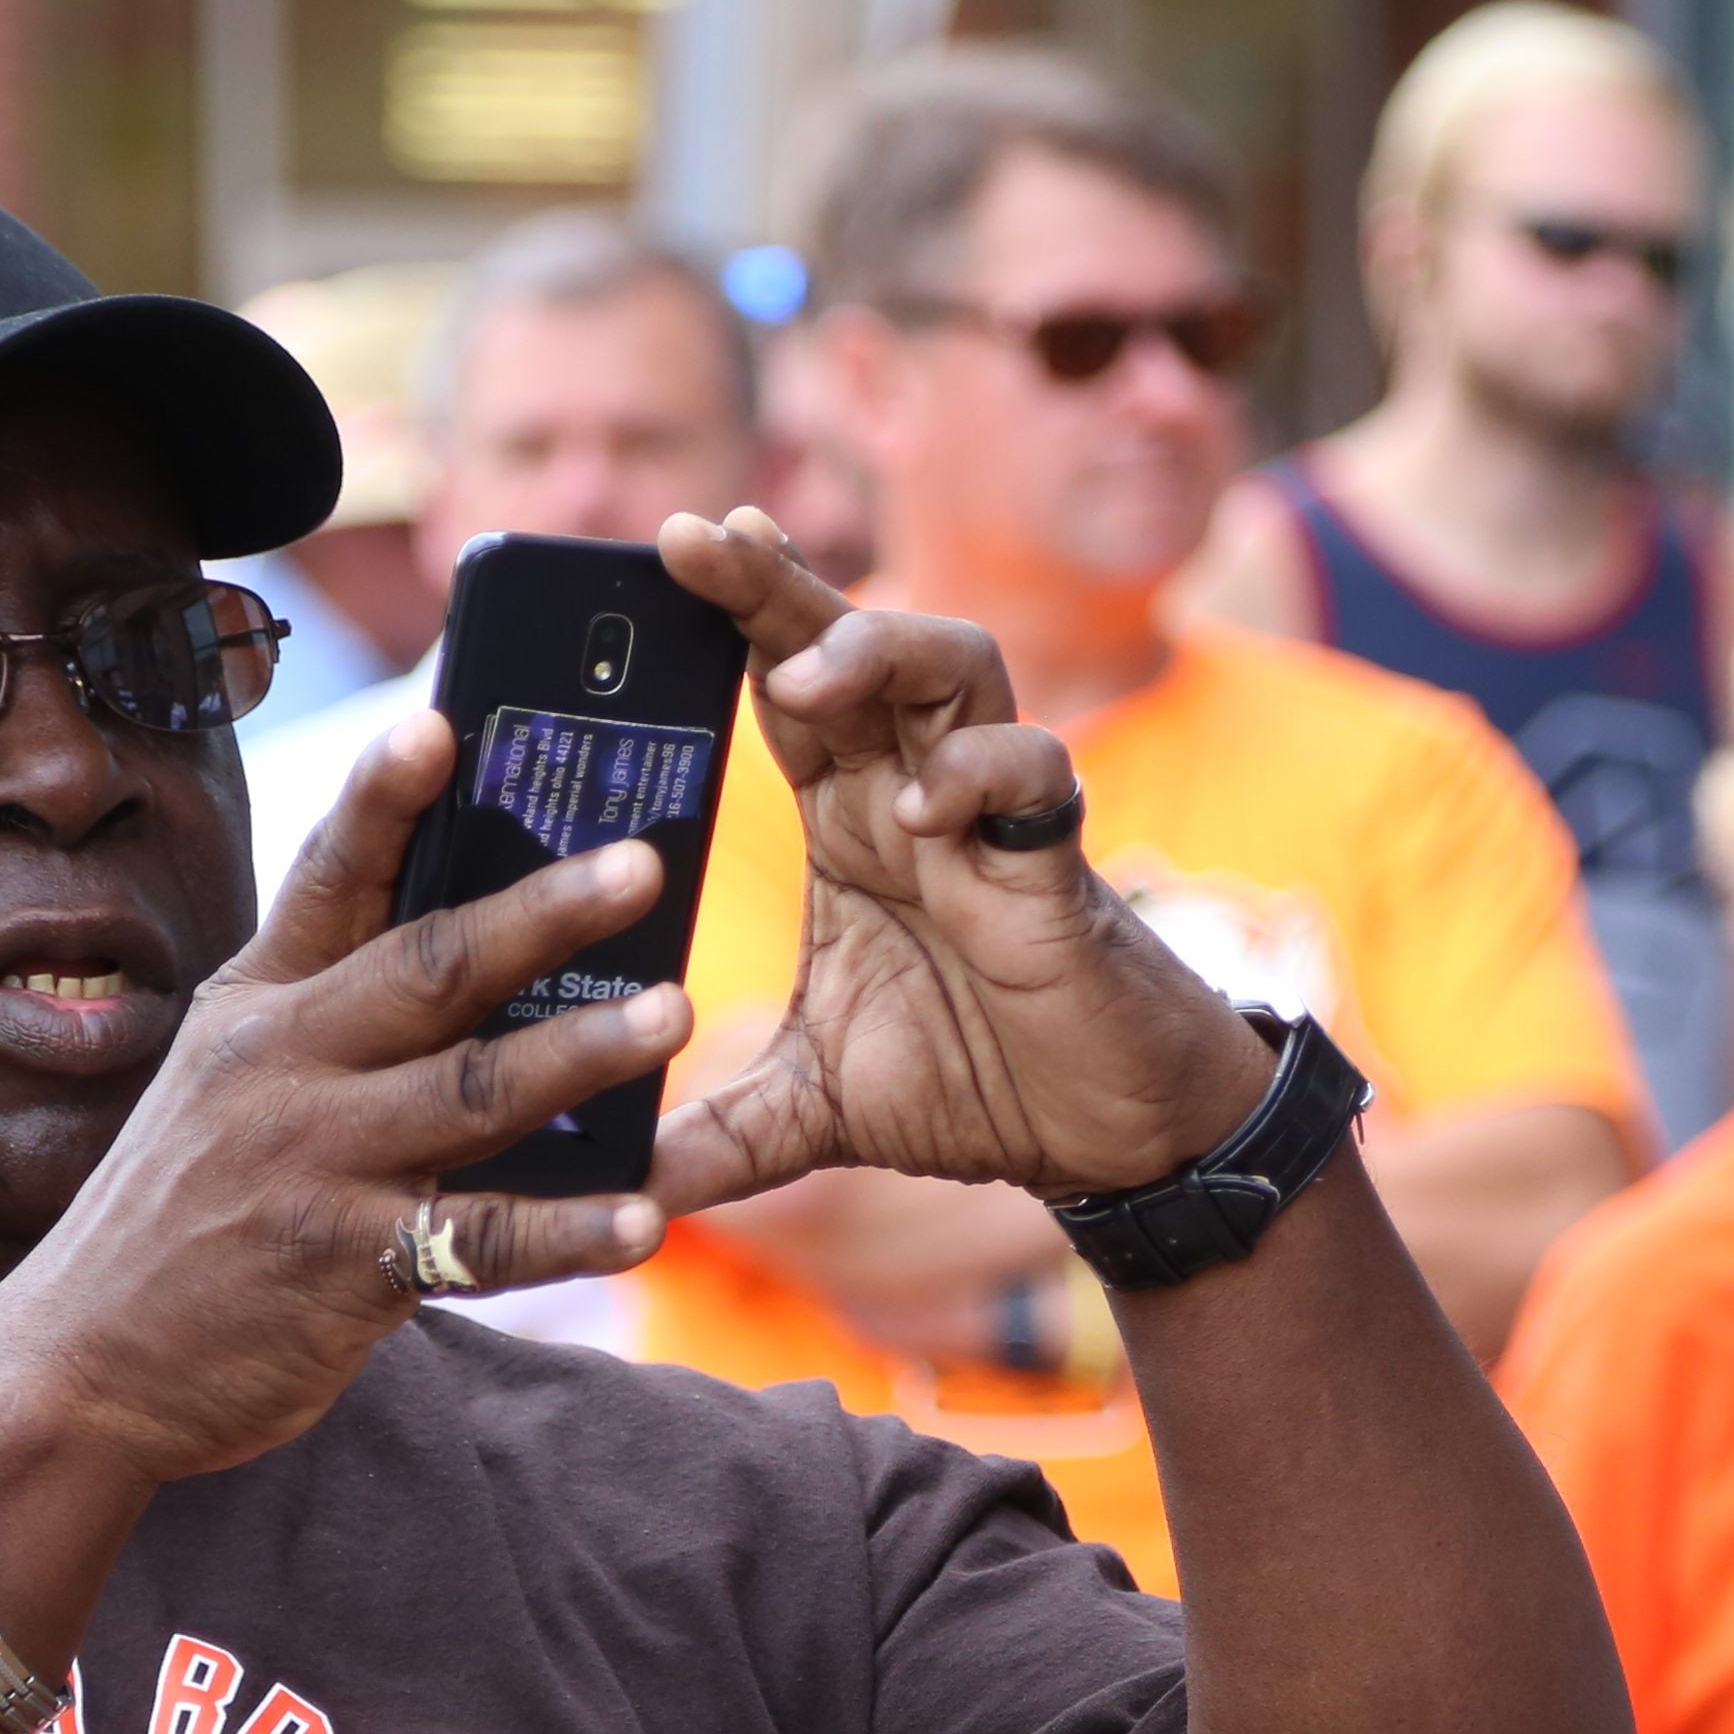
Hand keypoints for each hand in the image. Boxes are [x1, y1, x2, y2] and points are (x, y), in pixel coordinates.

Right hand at [0, 720, 686, 1488]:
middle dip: (541, 913)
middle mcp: (282, 1069)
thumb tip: (479, 951)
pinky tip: (646, 1216)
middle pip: (429, 968)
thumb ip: (330, 1016)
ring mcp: (314, 1166)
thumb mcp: (226, 1080)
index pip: (329, 879)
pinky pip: (482, 1242)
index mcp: (258, 1007)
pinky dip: (570, 1232)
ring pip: (472, 1091)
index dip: (386, 798)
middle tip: (641, 867)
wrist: (84, 1361)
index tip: (445, 723)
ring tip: (675, 1012)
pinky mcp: (348, 1269)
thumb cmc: (184, 1210)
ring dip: (582, 1054)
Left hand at [644, 511, 1273, 1220]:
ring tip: (804, 676)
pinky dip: (980, 776)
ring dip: (881, 653)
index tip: (662, 551)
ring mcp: (994, 820)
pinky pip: (1034, 778)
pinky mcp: (1057, 868)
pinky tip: (921, 810)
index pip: (785, 690)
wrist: (1109, 1136)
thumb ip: (721, 1134)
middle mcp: (917, 795)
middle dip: (781, 586)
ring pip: (956, 668)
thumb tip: (624, 1198)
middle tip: (702, 536)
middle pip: (854, 645)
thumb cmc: (980, 1086)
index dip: (735, 614)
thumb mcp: (817, 1112)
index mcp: (852, 823)